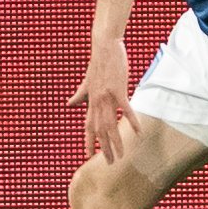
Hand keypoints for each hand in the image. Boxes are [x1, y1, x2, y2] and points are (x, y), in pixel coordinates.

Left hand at [67, 33, 139, 162]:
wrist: (104, 46)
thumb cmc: (98, 63)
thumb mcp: (86, 81)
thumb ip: (79, 95)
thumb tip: (69, 104)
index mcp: (90, 101)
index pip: (88, 126)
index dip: (87, 141)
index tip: (87, 156)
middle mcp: (97, 102)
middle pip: (99, 131)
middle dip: (104, 148)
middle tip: (109, 162)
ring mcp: (107, 97)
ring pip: (110, 125)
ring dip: (116, 142)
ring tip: (121, 155)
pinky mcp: (118, 90)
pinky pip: (126, 111)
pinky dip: (132, 122)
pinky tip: (138, 132)